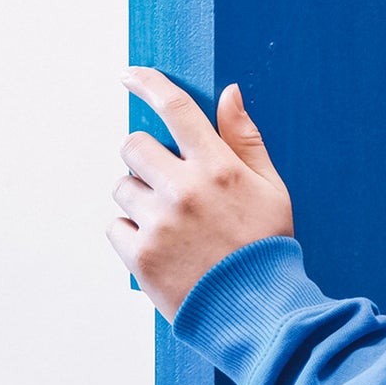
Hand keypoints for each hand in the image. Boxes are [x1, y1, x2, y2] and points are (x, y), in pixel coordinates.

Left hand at [113, 68, 295, 319]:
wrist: (257, 310)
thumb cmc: (266, 245)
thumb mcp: (270, 188)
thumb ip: (246, 139)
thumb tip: (228, 93)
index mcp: (219, 168)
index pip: (177, 110)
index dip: (150, 84)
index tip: (130, 74)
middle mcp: (184, 190)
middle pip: (133, 146)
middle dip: (143, 156)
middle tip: (163, 178)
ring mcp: (158, 224)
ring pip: (122, 188)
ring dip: (139, 198)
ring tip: (170, 223)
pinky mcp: (139, 256)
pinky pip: (115, 226)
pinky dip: (131, 233)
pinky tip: (161, 246)